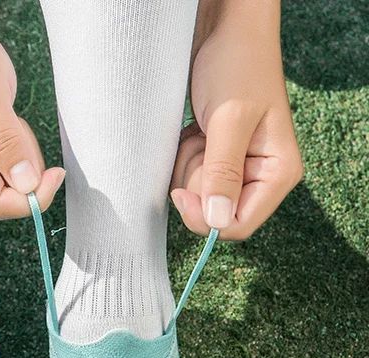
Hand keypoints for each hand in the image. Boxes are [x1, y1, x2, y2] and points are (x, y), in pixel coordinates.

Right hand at [0, 0, 63, 218]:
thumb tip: (26, 186)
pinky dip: (13, 150)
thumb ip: (7, 143)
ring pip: (9, 185)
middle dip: (23, 165)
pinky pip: (5, 172)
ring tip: (3, 116)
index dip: (33, 196)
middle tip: (14, 121)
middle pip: (6, 197)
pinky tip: (0, 123)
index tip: (57, 172)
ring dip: (19, 154)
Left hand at [170, 1, 302, 239]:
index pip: (238, 225)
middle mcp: (260, 177)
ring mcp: (237, 169)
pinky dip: (185, 158)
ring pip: (198, 196)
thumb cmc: (237, 64)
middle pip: (214, 213)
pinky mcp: (218, 160)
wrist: (225, 31)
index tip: (181, 193)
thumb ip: (223, 171)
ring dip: (188, 166)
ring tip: (199, 132)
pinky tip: (194, 133)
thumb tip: (218, 221)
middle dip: (196, 182)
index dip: (206, 218)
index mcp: (278, 173)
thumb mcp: (229, 119)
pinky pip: (190, 178)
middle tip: (201, 144)